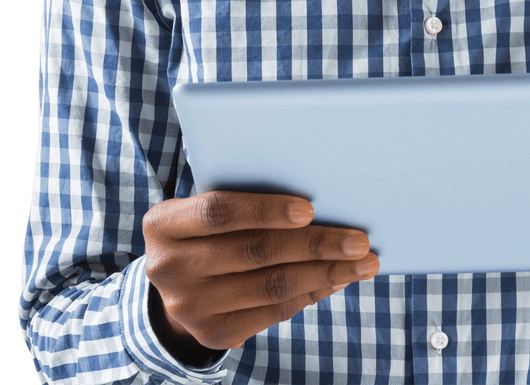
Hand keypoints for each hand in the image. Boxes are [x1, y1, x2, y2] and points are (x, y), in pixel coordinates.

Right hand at [143, 191, 378, 363]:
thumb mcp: (203, 206)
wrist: (173, 283)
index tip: (309, 209)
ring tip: (362, 263)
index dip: (265, 210)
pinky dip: (311, 294)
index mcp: (164, 225)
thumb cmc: (205, 228)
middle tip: (359, 240)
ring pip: (270, 287)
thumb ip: (242, 198)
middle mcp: (170, 268)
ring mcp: (189, 306)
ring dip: (324, 274)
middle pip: (254, 252)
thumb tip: (315, 201)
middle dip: (314, 245)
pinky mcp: (212, 333)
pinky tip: (337, 280)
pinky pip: (272, 312)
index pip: (218, 212)